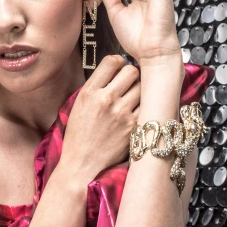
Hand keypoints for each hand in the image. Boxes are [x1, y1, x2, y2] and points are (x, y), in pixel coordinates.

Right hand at [59, 55, 140, 185]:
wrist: (82, 165)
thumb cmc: (78, 136)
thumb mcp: (78, 106)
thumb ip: (96, 87)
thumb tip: (115, 72)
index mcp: (89, 92)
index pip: (112, 61)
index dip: (119, 63)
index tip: (119, 69)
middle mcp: (105, 100)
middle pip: (132, 71)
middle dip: (132, 75)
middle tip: (129, 84)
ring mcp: (121, 113)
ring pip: (143, 87)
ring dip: (141, 90)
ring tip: (134, 99)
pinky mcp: (133, 127)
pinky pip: (148, 106)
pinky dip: (146, 106)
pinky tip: (139, 112)